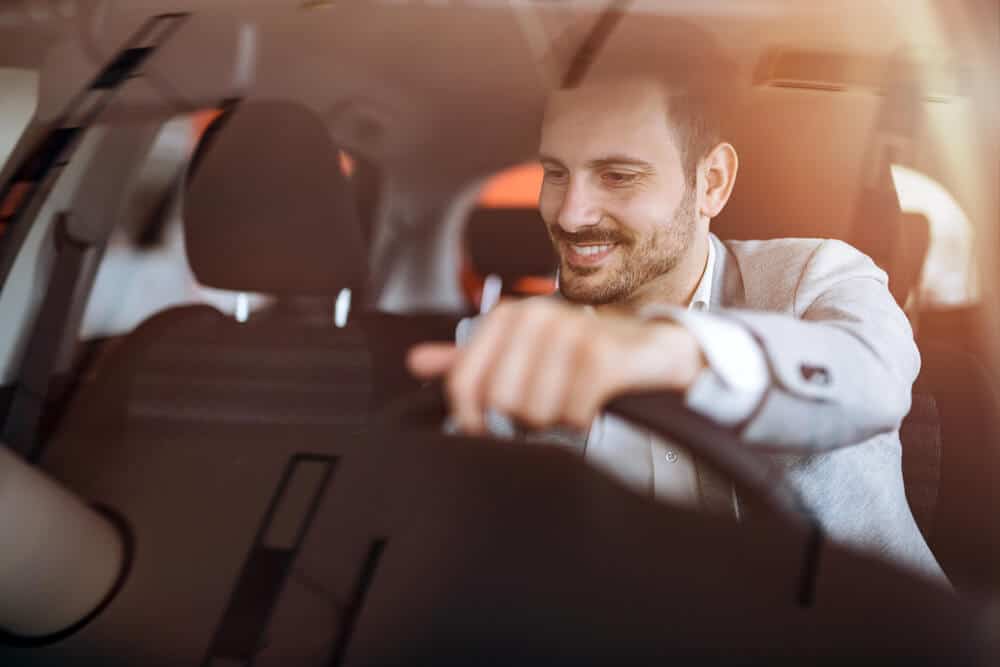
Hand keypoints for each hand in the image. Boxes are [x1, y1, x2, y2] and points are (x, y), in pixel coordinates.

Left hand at [407, 299, 705, 434]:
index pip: (463, 384)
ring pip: (534, 412)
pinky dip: (582, 420)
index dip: (472, 420)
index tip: (489, 431)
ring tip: (571, 403)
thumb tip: (415, 362)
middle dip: (523, 420)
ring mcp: (570, 332)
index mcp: (508, 316)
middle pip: (499, 403)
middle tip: (547, 410)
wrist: (652, 351)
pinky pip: (571, 413)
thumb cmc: (581, 356)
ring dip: (556, 421)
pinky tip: (593, 405)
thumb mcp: (522, 353)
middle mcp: (535, 315)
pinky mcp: (601, 356)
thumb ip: (470, 359)